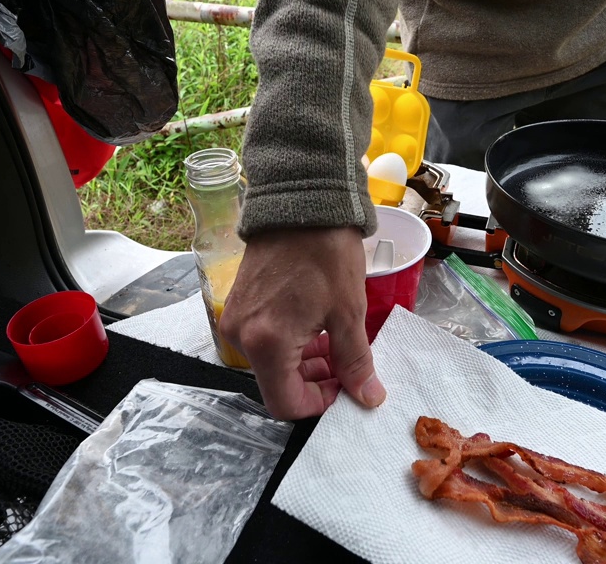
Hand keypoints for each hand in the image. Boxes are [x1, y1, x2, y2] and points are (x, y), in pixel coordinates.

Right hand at [218, 226, 386, 419]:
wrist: (301, 201)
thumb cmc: (326, 254)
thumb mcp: (348, 312)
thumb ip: (355, 362)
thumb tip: (369, 397)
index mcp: (266, 344)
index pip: (286, 403)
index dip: (319, 405)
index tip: (346, 388)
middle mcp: (241, 336)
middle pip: (277, 384)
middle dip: (315, 382)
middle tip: (347, 365)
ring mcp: (236, 319)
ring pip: (271, 364)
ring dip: (304, 364)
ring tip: (335, 344)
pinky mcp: (238, 304)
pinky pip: (263, 340)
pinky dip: (290, 344)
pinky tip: (316, 327)